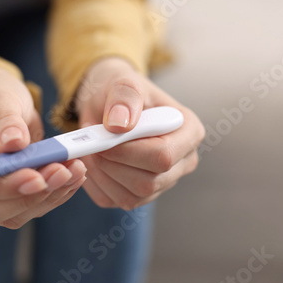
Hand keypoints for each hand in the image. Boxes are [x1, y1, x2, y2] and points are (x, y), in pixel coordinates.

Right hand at [0, 67, 86, 228]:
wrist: (2, 105)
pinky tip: (73, 176)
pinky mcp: (5, 200)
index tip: (35, 176)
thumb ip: (4, 118)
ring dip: (47, 197)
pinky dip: (55, 195)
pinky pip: (29, 208)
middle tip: (63, 171)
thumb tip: (14, 143)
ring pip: (11, 215)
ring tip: (75, 170)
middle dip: (28, 196)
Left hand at [76, 57, 204, 209]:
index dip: (128, 151)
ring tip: (93, 147)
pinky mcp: (138, 195)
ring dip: (101, 174)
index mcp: (189, 132)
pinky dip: (95, 182)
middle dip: (112, 164)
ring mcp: (162, 182)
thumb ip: (124, 98)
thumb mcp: (122, 83)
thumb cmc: (120, 93)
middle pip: (148, 183)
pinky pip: (112, 200)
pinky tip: (93, 160)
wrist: (107, 106)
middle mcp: (182, 162)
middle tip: (94, 142)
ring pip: (131, 197)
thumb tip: (119, 125)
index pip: (163, 156)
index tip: (105, 135)